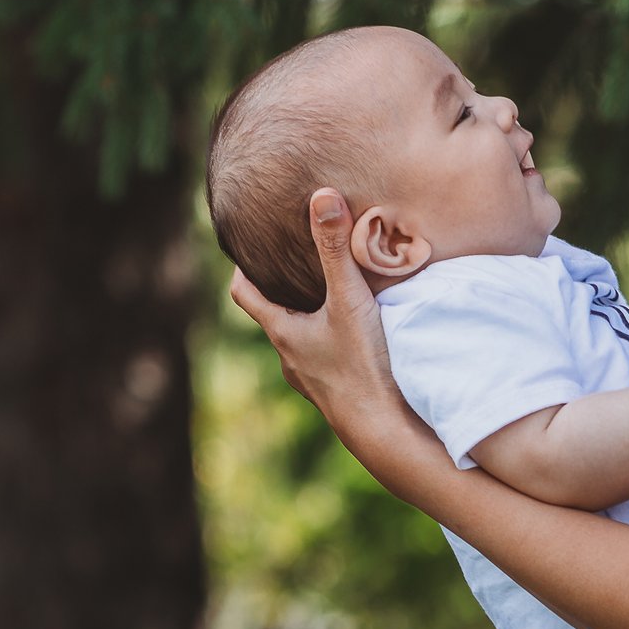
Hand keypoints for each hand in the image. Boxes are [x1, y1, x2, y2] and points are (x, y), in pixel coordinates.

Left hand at [228, 189, 416, 466]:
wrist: (385, 432)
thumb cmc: (362, 365)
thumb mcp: (350, 299)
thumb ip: (337, 248)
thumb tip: (321, 196)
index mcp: (282, 332)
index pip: (245, 293)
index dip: (242, 268)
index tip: (248, 246)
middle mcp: (290, 358)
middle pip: (275, 315)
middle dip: (284, 289)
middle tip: (296, 260)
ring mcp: (313, 380)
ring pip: (303, 340)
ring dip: (311, 318)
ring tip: (330, 294)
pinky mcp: (339, 394)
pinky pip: (327, 360)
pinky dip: (333, 342)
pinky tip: (358, 336)